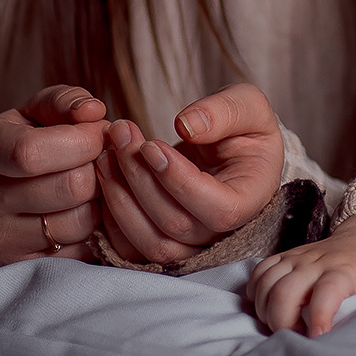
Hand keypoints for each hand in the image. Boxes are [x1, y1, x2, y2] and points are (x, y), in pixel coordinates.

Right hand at [0, 84, 108, 264]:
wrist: (4, 186)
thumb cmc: (32, 138)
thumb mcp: (42, 110)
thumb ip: (68, 102)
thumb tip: (93, 112)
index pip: (32, 153)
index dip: (82, 141)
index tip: (96, 133)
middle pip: (69, 187)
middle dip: (99, 168)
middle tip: (99, 159)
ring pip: (81, 221)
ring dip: (102, 200)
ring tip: (92, 184)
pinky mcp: (20, 264)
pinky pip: (82, 251)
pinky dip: (97, 231)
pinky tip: (87, 210)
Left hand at [94, 83, 285, 265]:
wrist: (231, 152)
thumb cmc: (243, 129)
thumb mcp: (248, 107)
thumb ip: (224, 111)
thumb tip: (187, 125)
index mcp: (250, 201)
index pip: (218, 209)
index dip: (179, 181)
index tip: (151, 145)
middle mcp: (222, 233)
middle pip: (175, 224)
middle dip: (139, 177)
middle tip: (120, 133)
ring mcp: (191, 246)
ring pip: (150, 242)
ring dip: (119, 198)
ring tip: (107, 153)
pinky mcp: (163, 245)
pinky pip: (130, 248)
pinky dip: (110, 218)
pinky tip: (105, 177)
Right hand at [249, 211, 355, 335]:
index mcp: (346, 270)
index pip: (327, 290)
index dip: (319, 315)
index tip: (318, 339)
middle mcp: (317, 261)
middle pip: (287, 291)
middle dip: (282, 321)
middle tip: (294, 340)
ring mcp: (298, 258)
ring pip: (268, 283)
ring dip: (266, 311)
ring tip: (280, 330)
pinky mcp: (284, 257)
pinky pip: (258, 274)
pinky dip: (255, 294)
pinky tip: (265, 310)